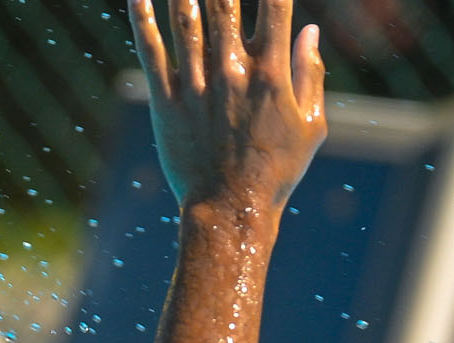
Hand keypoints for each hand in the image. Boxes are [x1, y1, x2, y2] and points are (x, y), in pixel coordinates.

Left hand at [130, 0, 325, 217]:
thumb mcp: (311, 125)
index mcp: (271, 69)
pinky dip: (142, 16)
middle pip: (223, 0)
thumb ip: (309, 74)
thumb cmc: (277, 171)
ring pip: (185, 15)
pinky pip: (151, 49)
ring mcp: (197, 83)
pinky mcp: (166, 100)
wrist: (231, 211)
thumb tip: (310, 30)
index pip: (274, 2)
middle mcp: (232, 68)